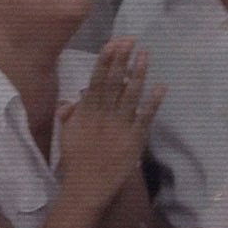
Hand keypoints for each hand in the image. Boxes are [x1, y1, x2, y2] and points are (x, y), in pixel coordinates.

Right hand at [58, 38, 165, 207]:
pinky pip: (145, 117)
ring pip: (130, 94)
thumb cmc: (75, 161)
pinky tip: (161, 87)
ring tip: (145, 55)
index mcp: (86, 112)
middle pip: (113, 82)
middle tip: (131, 40)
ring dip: (138, 73)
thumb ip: (68, 115)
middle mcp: (103, 115)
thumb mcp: (66, 134)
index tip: (113, 43)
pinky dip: (153, 102)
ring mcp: (120, 126)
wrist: (86, 187)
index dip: (105, 60)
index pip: (96, 80)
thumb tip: (70, 100)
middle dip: (122, 59)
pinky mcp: (134, 139)